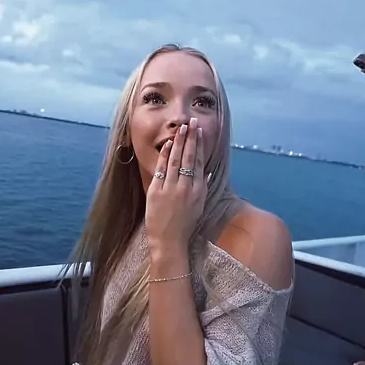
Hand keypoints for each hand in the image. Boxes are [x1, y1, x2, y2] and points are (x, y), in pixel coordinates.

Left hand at [144, 117, 207, 252]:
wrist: (169, 241)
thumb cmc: (185, 226)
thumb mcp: (199, 207)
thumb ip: (203, 188)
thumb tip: (207, 173)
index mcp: (198, 191)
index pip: (199, 163)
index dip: (199, 146)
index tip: (200, 132)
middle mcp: (186, 188)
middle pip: (189, 158)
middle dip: (190, 138)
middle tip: (192, 122)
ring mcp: (171, 189)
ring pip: (176, 161)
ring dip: (178, 142)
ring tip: (181, 128)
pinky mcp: (157, 192)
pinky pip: (161, 170)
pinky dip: (164, 156)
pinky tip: (167, 144)